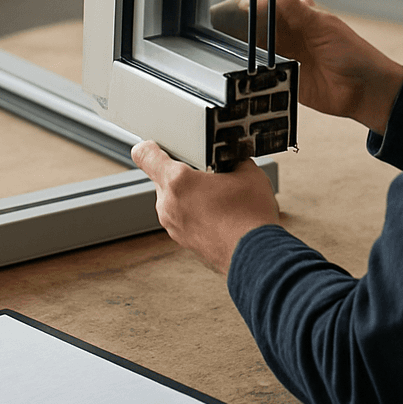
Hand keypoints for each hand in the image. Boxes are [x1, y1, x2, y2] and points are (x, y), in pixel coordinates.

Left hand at [131, 140, 279, 274]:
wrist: (257, 258)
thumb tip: (231, 159)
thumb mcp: (248, 172)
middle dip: (181, 172)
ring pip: (172, 199)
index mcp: (178, 181)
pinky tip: (219, 213)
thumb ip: (232, 159)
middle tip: (206, 172)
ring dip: (189, 194)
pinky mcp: (183, 241)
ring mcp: (174, 226)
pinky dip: (194, 212)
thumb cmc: (250, 217)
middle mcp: (168, 204)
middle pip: (162, 177)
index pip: (145, 155)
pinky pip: (182, 217)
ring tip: (217, 195)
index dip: (150, 146)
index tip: (158, 145)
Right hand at [211, 0, 402, 133]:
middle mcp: (287, 33)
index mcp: (298, 15)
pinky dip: (251, 70)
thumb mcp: (322, 25)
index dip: (250, 1)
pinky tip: (244, 68)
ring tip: (233, 47)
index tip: (239, 7)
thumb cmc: (352, 53)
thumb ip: (293, 9)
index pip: (266, 0)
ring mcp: (283, 56)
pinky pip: (260, 72)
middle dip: (241, 22)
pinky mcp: (281, 78)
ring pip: (253, 46)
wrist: (366, 91)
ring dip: (244, 46)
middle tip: (229, 26)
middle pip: (254, 23)